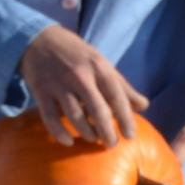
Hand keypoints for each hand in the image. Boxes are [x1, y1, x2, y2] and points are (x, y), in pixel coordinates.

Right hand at [18, 24, 146, 147]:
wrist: (40, 39)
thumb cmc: (77, 55)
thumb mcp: (102, 64)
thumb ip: (122, 86)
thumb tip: (144, 106)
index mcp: (99, 68)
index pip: (116, 97)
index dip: (126, 119)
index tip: (130, 136)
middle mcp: (80, 76)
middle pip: (98, 110)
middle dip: (107, 132)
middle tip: (112, 144)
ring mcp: (59, 84)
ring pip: (75, 116)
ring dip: (87, 133)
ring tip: (93, 139)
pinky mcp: (41, 91)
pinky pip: (50, 118)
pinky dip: (59, 132)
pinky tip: (68, 141)